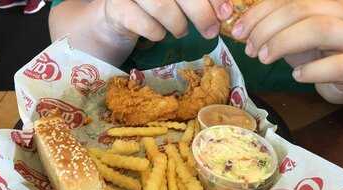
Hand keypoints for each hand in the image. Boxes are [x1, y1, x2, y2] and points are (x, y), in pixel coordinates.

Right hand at [101, 0, 233, 40]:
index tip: (226, 12)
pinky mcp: (117, 8)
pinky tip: (159, 34)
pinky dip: (157, 34)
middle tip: (211, 31)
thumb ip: (201, 0)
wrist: (118, 14)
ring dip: (178, 25)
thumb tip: (226, 10)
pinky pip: (145, 24)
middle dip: (201, 14)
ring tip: (181, 31)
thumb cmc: (155, 2)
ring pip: (162, 6)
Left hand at [231, 0, 342, 106]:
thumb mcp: (294, 37)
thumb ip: (273, 30)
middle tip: (249, 49)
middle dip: (267, 29)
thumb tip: (241, 29)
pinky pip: (338, 65)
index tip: (238, 31)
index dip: (258, 13)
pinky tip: (297, 76)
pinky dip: (313, 70)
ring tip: (264, 59)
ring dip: (285, 42)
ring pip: (322, 29)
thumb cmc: (320, 56)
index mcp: (325, 4)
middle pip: (302, 10)